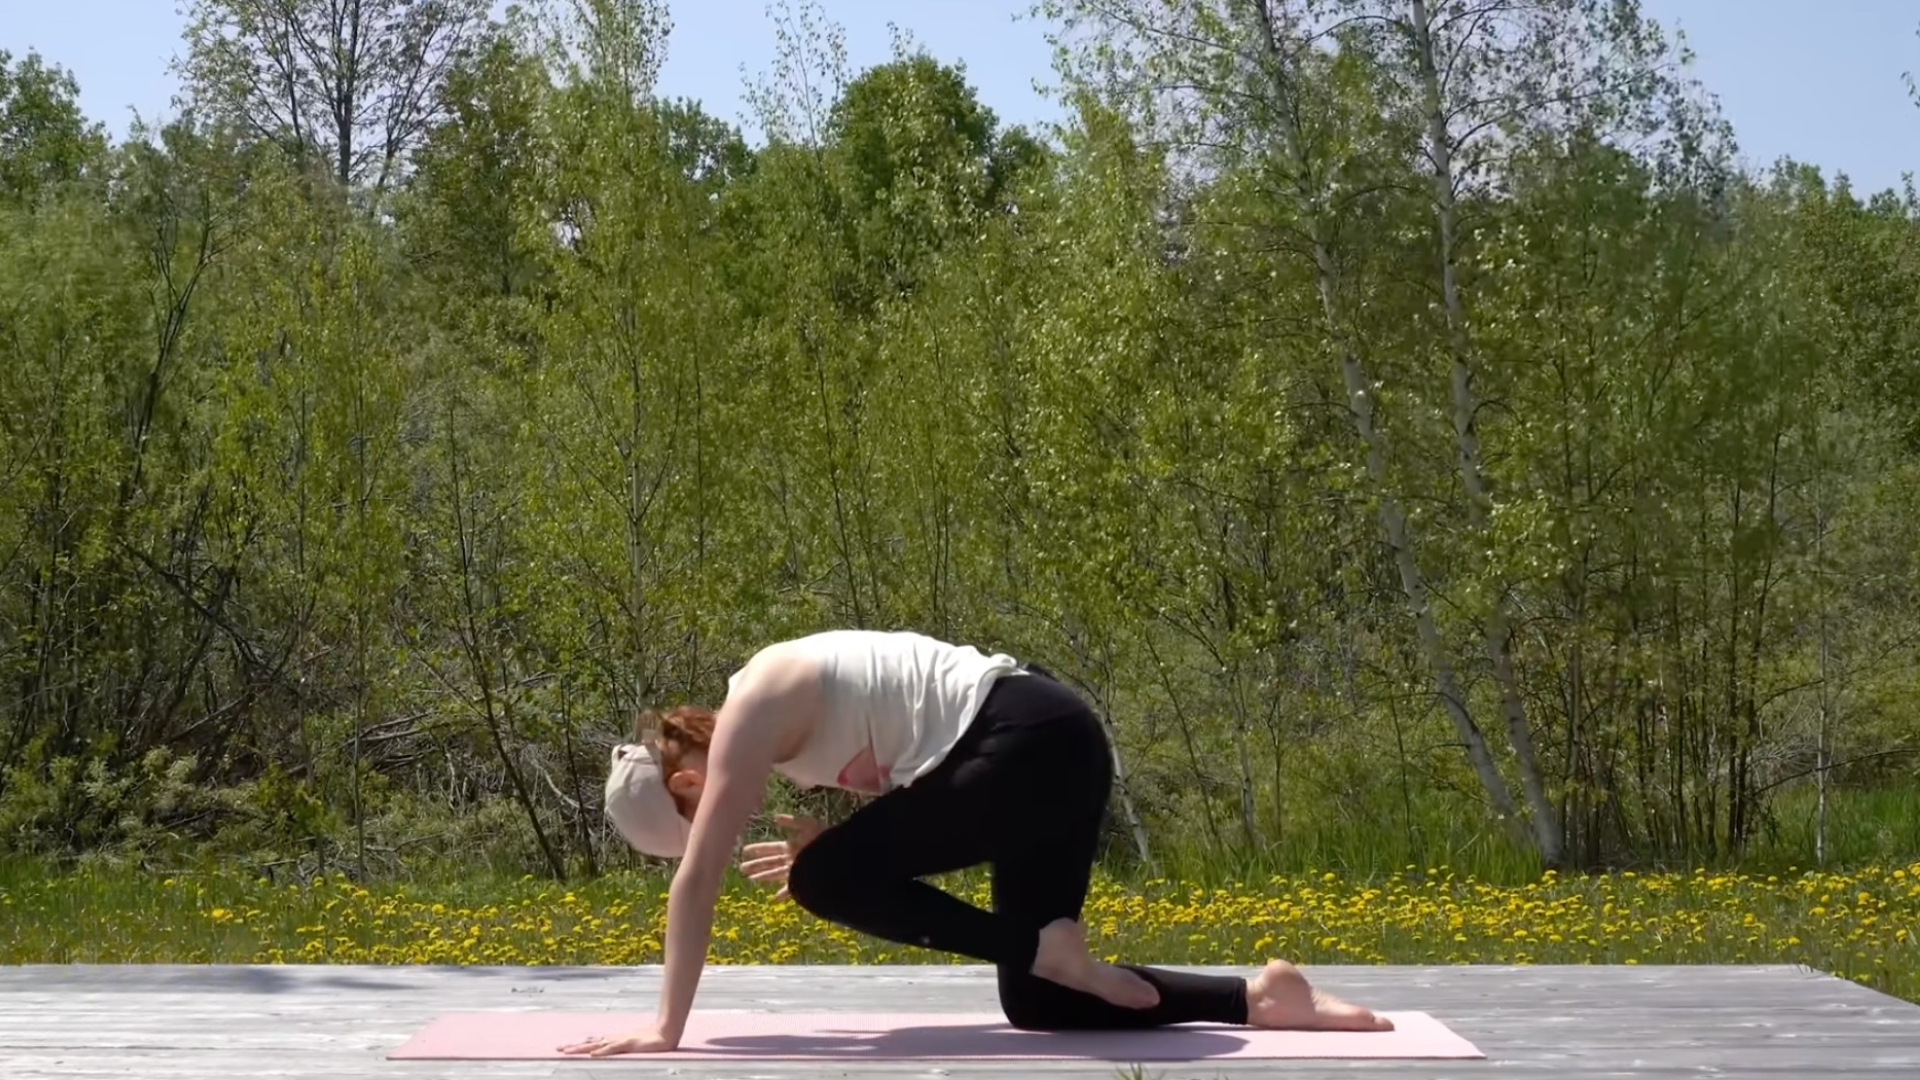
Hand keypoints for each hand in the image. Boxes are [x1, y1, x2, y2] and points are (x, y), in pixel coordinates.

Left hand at [557, 1023, 678, 1056]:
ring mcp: (621, 1041)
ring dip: (582, 1048)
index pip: (593, 1042)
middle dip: (574, 1046)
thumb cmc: (652, 1039)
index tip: (565, 1047)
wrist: (667, 1033)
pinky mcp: (629, 1044)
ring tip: (568, 1051)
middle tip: (558, 1049)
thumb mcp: (634, 1045)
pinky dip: (602, 1051)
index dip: (579, 1044)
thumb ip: (624, 1046)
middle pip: (591, 1042)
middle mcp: (615, 1039)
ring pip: (597, 1045)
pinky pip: (613, 1048)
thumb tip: (612, 1050)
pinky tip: (592, 1054)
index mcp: (615, 1039)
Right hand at [738, 813, 823, 899]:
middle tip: (741, 867)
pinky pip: (790, 888)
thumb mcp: (807, 824)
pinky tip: (773, 898)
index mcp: (792, 846)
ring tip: (749, 878)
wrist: (839, 853)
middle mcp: (792, 859)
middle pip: (770, 862)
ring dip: (762, 876)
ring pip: (775, 874)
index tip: (744, 851)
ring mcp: (797, 870)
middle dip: (756, 864)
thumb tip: (775, 817)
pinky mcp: (804, 879)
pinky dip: (782, 893)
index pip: (770, 849)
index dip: (757, 849)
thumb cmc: (825, 837)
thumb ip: (792, 821)